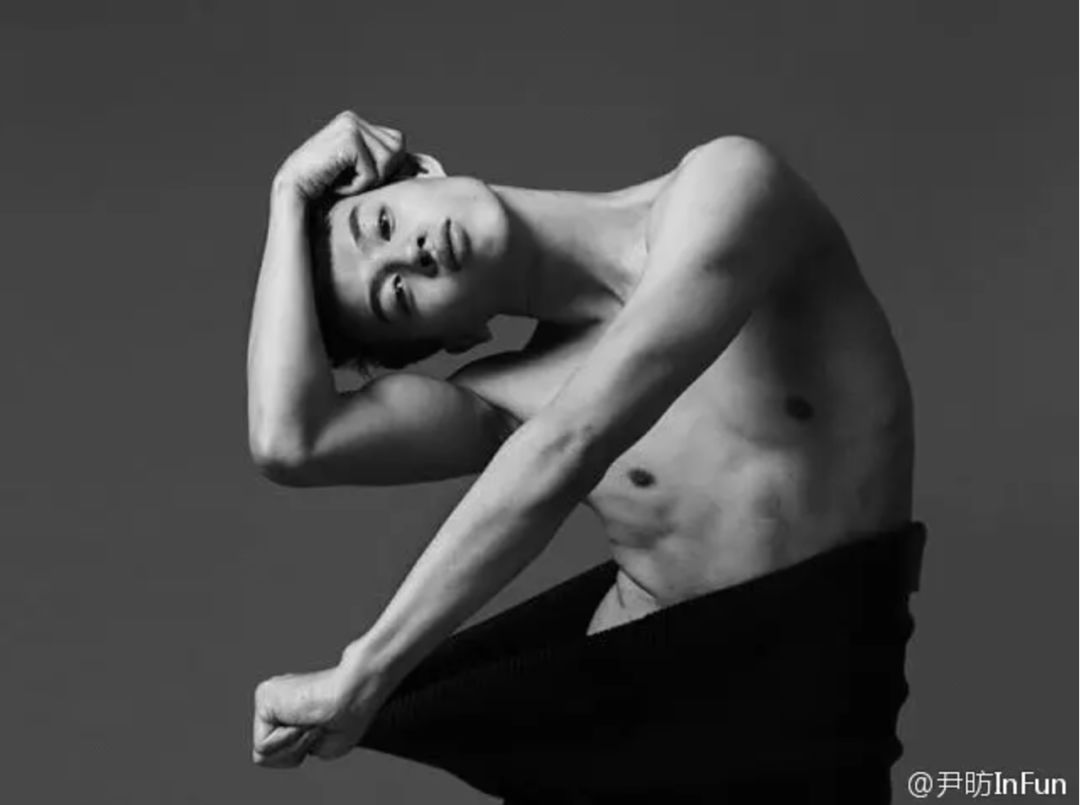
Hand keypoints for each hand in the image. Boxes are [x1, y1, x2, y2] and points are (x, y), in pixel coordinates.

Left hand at [251, 651, 393, 768]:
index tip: (322, 728)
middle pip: (266, 756)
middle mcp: (274, 703)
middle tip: (315, 726)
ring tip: (309, 721)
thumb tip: (263, 751)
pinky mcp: (264, 694)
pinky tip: (301, 718)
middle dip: (293, 751)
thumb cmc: (347, 717)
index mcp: (287, 712)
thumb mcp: (319, 746)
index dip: (301, 752)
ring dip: (292, 746)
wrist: (354, 692)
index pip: (277, 754)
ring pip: (261, 754)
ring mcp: (267, 697)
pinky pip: (262, 745)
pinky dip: (286, 741)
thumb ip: (291, 749)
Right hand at [273, 110, 408, 201]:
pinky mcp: (349, 137)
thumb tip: (423, 167)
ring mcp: (350, 125)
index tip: (356, 176)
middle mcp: (354, 119)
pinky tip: (336, 181)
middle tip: (348, 178)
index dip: (386, 167)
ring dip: (367, 181)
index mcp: (357, 123)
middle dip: (379, 173)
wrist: (294, 195)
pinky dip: (358, 185)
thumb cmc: (325, 190)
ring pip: (388, 161)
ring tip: (342, 179)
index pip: (398, 143)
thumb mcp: (359, 171)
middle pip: (398, 150)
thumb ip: (383, 163)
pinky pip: (374, 172)